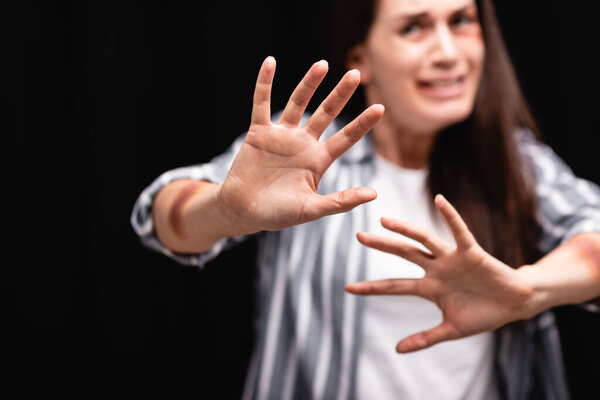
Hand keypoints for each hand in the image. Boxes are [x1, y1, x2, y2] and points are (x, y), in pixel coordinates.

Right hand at [218, 56, 383, 234]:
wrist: (242, 212)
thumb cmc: (277, 215)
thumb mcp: (311, 210)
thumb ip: (340, 201)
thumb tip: (373, 194)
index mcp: (318, 160)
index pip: (346, 138)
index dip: (363, 124)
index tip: (380, 108)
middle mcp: (302, 144)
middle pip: (326, 113)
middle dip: (340, 95)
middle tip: (356, 74)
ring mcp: (281, 136)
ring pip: (297, 103)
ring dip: (309, 84)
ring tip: (322, 64)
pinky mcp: (258, 132)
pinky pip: (261, 104)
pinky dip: (264, 83)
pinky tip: (270, 62)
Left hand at [345, 194, 535, 352]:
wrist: (514, 305)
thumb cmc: (483, 314)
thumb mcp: (451, 331)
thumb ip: (424, 339)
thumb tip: (397, 350)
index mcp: (429, 287)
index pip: (394, 286)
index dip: (372, 287)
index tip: (348, 288)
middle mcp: (436, 269)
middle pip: (403, 254)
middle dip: (381, 245)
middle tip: (358, 236)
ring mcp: (452, 259)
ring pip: (424, 240)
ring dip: (405, 229)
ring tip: (384, 220)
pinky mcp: (472, 252)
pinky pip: (460, 231)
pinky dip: (451, 216)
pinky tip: (440, 200)